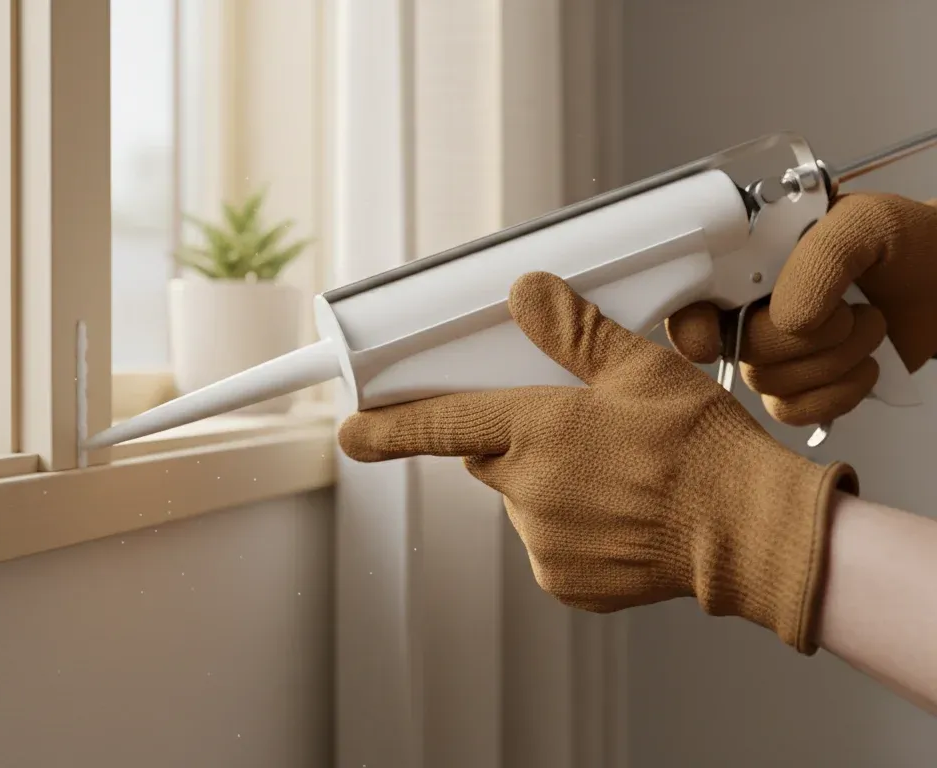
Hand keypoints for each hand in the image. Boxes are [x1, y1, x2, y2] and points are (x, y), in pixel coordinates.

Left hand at [339, 272, 857, 653]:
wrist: (749, 533)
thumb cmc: (700, 449)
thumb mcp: (641, 369)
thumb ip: (574, 331)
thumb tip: (526, 291)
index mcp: (536, 432)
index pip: (440, 423)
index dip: (387, 427)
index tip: (348, 431)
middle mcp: (527, 490)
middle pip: (490, 457)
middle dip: (517, 441)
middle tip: (576, 431)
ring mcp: (543, 540)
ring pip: (524, 500)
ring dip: (551, 484)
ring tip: (617, 475)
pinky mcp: (564, 580)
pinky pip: (550, 543)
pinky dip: (573, 527)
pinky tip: (619, 513)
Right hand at [666, 193, 936, 425]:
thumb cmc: (905, 244)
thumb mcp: (864, 223)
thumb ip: (820, 258)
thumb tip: (785, 320)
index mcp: (747, 262)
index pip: (688, 301)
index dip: (690, 327)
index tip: (710, 339)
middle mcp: (751, 310)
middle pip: (739, 352)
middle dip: (805, 339)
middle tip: (847, 310)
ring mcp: (776, 354)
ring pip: (769, 384)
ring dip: (835, 361)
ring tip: (868, 325)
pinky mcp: (804, 389)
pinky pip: (795, 413)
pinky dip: (839, 394)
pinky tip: (865, 365)